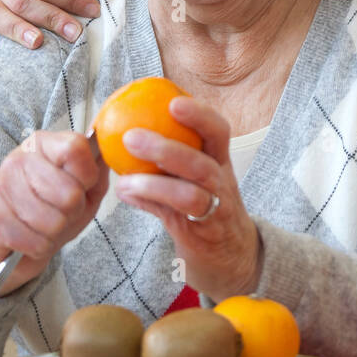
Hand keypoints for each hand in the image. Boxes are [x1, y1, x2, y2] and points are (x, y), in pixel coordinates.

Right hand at [0, 131, 109, 295]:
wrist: (18, 244)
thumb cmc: (56, 210)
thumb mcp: (86, 188)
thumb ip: (99, 169)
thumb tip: (111, 149)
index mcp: (42, 144)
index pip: (75, 149)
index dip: (87, 176)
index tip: (83, 186)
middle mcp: (17, 159)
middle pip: (68, 191)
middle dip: (73, 211)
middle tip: (63, 212)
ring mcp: (1, 187)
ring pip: (53, 220)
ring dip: (57, 232)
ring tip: (47, 226)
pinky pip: (34, 241)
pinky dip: (40, 247)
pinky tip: (31, 239)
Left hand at [113, 95, 262, 303]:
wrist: (233, 255)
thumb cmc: (207, 206)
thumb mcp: (194, 176)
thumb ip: (169, 160)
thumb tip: (125, 135)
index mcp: (219, 161)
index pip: (218, 131)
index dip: (200, 115)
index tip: (173, 101)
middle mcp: (221, 183)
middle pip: (201, 163)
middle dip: (167, 148)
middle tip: (131, 136)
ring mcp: (215, 210)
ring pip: (190, 194)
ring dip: (153, 184)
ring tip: (123, 179)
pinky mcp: (203, 234)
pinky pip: (175, 218)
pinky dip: (148, 204)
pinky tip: (126, 195)